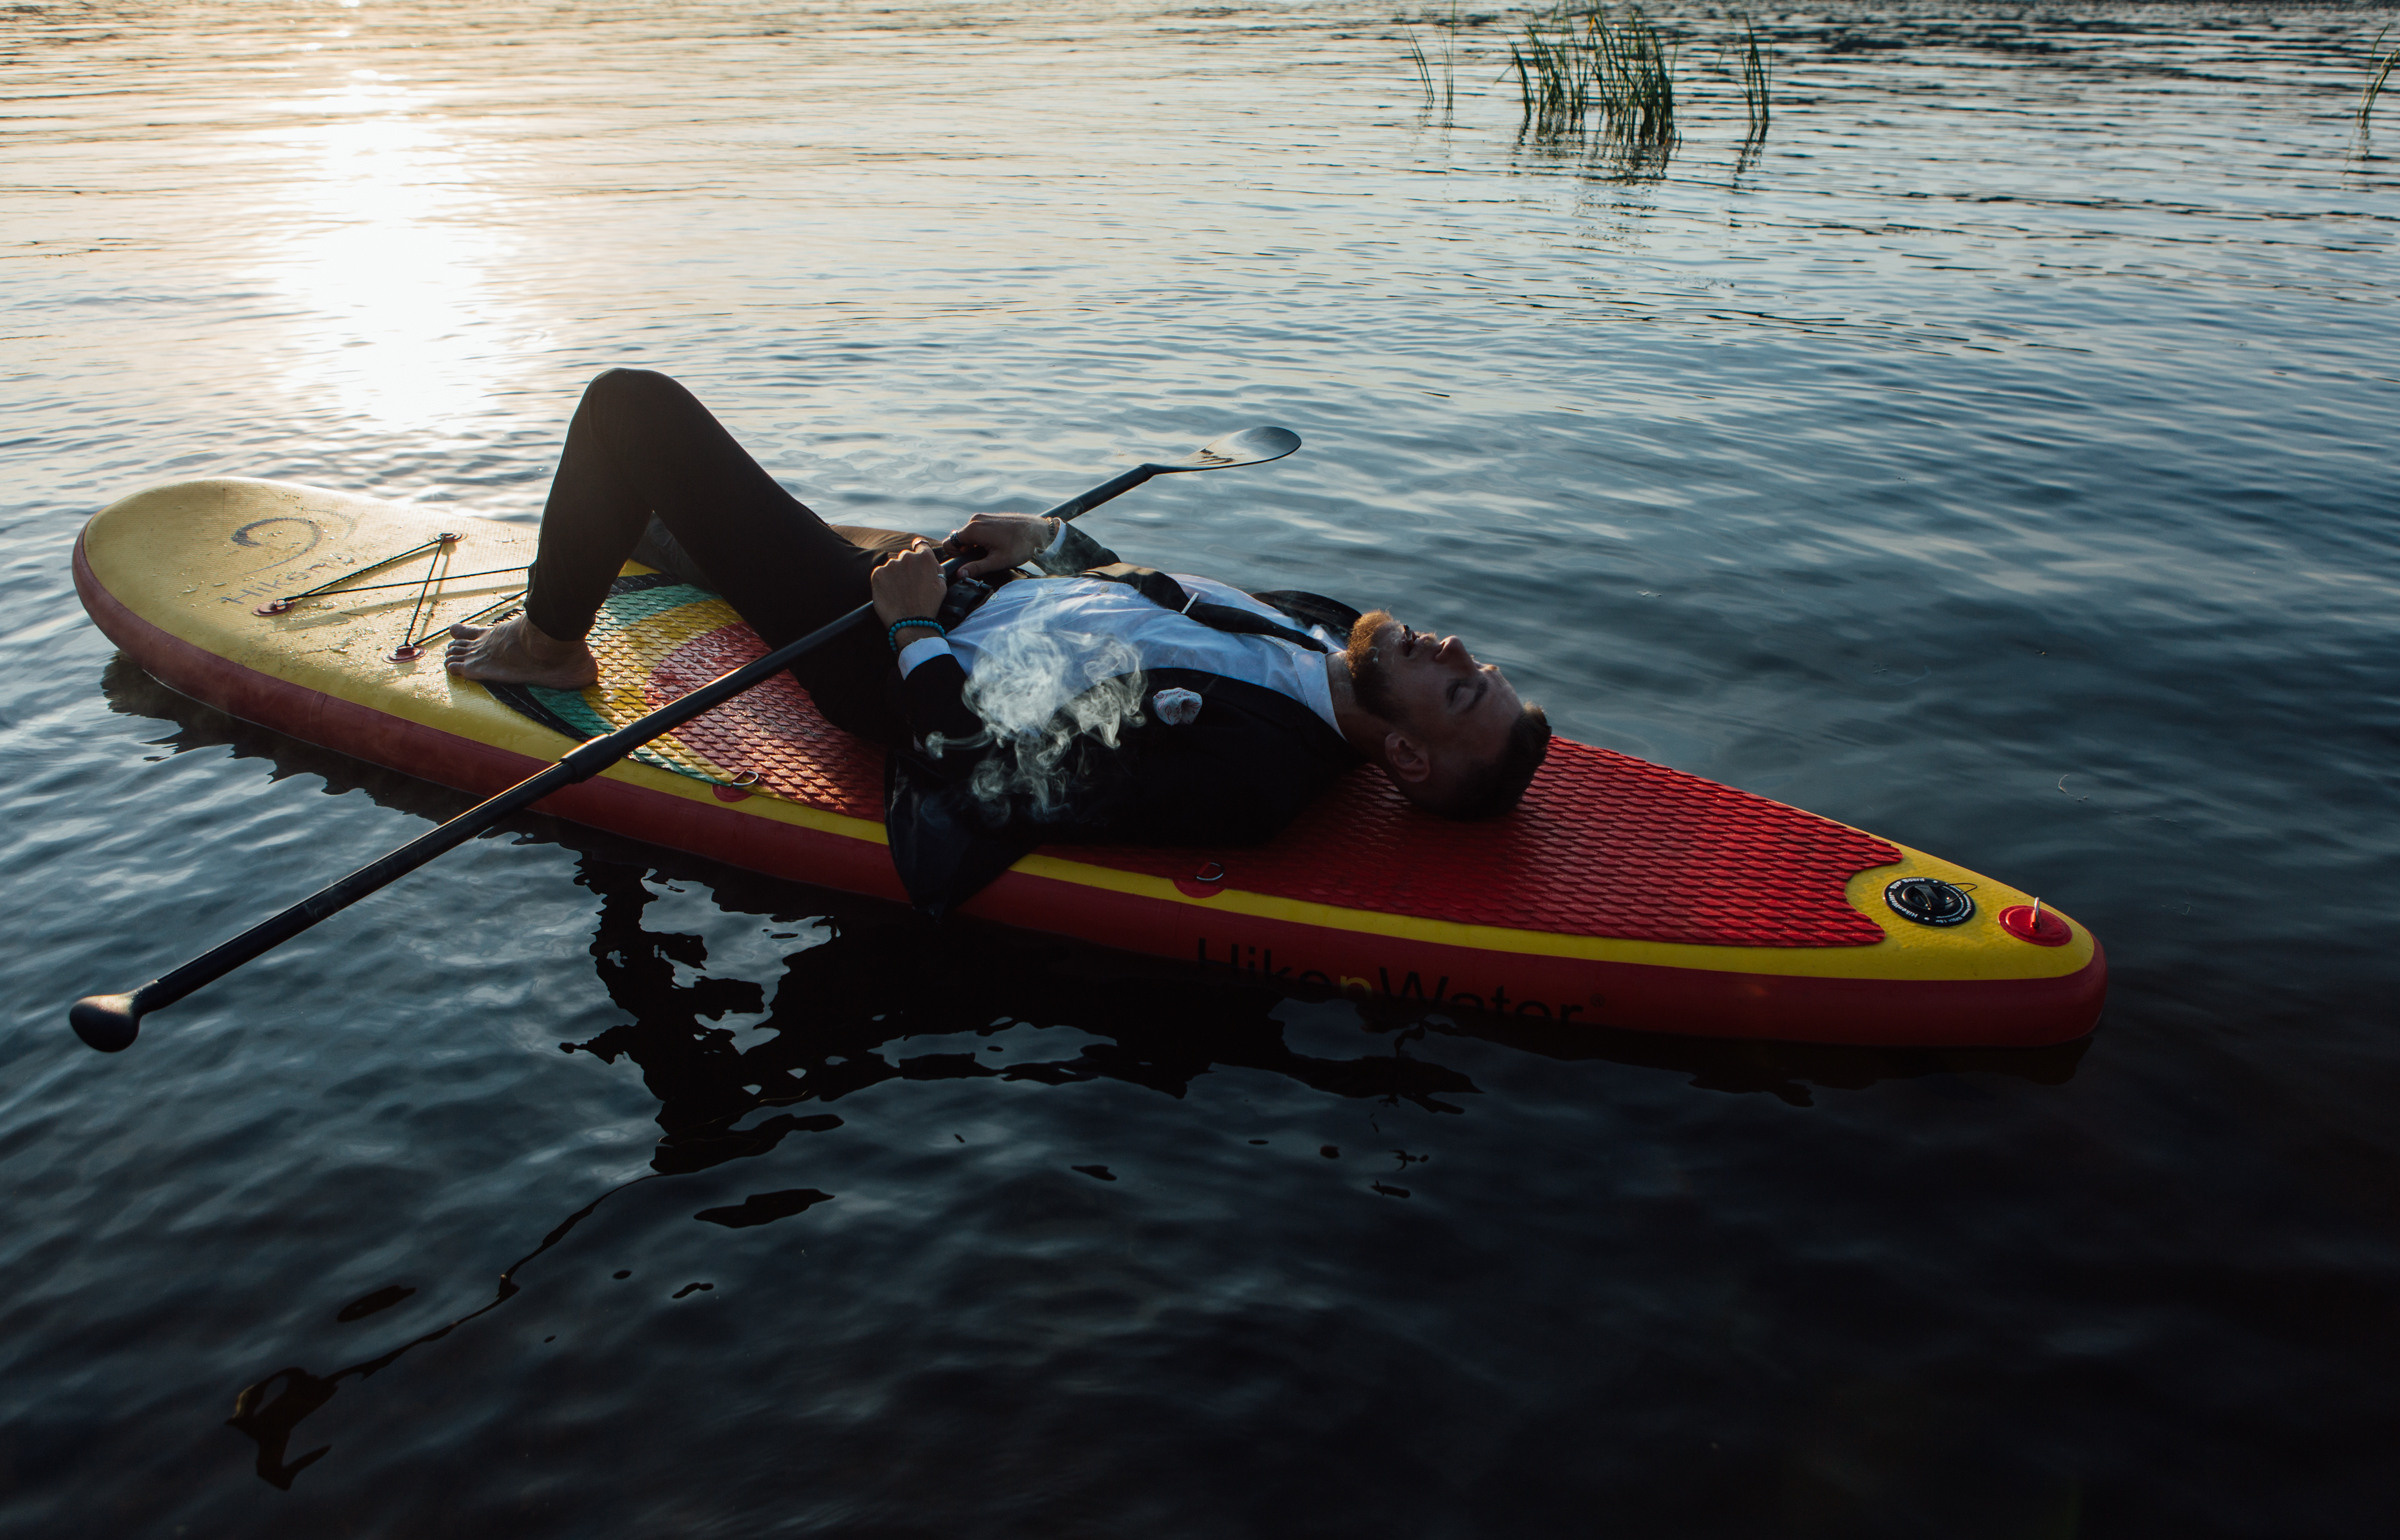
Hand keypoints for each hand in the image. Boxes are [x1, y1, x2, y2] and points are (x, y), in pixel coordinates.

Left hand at [870, 540, 948, 628]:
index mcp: (925, 558)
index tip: (916, 553)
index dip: (919, 549)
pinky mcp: (878, 574)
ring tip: (900, 592)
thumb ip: (936, 567)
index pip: (920, 545)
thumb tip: (930, 560)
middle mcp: (907, 557)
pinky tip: (891, 593)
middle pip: (906, 557)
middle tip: (909, 584)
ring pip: (893, 566)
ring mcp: (891, 565)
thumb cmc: (928, 605)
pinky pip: (881, 574)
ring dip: (895, 575)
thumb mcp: (942, 584)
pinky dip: (884, 582)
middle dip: (907, 567)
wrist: (910, 622)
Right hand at [940, 513, 1057, 578]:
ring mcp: (983, 517)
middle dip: (967, 550)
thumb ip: (976, 568)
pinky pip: (978, 529)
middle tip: (984, 558)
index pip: (950, 543)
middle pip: (959, 539)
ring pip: (969, 534)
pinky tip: (997, 544)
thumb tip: (960, 574)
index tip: (969, 560)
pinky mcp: (990, 517)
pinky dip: (982, 538)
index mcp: (973, 529)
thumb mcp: (997, 561)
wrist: (1039, 532)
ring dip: (975, 545)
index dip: (956, 555)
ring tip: (993, 551)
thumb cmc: (1020, 546)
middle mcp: (975, 520)